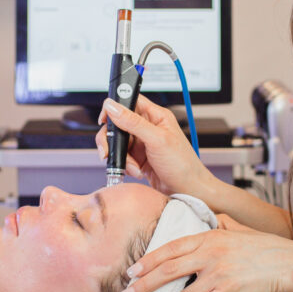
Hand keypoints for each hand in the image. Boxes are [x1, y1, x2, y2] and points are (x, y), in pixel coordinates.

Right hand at [96, 95, 213, 196]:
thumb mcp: (157, 140)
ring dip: (121, 157)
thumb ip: (133, 122)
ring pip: (118, 143)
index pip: (130, 101)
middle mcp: (148, 127)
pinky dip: (126, 165)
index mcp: (156, 116)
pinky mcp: (139, 157)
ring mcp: (143, 143)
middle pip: (118, 124)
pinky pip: (122, 157)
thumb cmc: (183, 164)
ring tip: (132, 166)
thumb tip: (113, 107)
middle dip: (112, 140)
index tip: (104, 120)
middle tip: (108, 151)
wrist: (188, 190)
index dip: (114, 107)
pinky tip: (137, 171)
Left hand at [119, 214, 292, 291]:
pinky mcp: (229, 291)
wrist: (292, 263)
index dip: (149, 259)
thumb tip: (213, 220)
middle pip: (168, 269)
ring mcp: (219, 272)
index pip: (172, 247)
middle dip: (144, 285)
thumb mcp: (241, 231)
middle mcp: (211, 253)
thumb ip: (223, 226)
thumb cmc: (268, 249)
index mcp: (211, 236)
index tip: (133, 270)